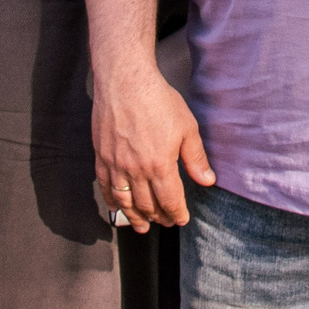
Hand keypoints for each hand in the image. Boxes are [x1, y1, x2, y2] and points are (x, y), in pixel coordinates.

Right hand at [92, 62, 214, 229]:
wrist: (125, 81)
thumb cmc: (158, 100)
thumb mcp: (187, 128)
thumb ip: (196, 158)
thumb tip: (207, 180)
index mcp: (160, 165)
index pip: (170, 200)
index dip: (176, 213)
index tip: (181, 220)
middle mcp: (136, 170)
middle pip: (147, 205)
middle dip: (158, 217)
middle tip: (164, 222)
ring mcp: (116, 165)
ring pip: (124, 201)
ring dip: (134, 217)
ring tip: (141, 226)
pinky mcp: (101, 156)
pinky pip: (105, 186)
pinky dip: (112, 201)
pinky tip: (118, 206)